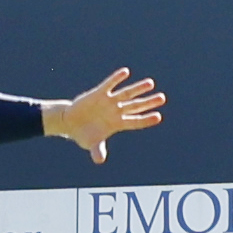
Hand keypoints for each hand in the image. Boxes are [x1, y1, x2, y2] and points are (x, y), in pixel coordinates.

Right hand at [43, 70, 164, 160]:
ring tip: (151, 83)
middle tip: (162, 98)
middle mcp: (116, 111)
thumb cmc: (84, 134)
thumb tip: (99, 160)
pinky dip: (116, 78)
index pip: (135, 121)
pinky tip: (126, 72)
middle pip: (136, 106)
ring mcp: (109, 102)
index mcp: (117, 124)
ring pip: (126, 94)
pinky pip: (109, 85)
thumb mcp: (91, 144)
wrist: (70, 123)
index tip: (158, 117)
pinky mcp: (98, 94)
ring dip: (138, 89)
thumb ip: (97, 150)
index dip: (146, 119)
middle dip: (149, 102)